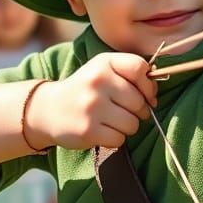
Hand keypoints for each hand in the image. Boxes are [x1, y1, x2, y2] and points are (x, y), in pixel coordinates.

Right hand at [28, 54, 156, 150]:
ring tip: (111, 121)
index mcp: (104, 63)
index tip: (146, 95)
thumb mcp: (103, 70)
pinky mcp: (88, 130)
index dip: (148, 86)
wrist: (48, 110)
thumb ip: (130, 74)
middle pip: (139, 102)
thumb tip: (154, 97)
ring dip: (127, 126)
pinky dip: (115, 138)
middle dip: (138, 111)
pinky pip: (119, 139)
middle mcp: (97, 82)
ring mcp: (92, 106)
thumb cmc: (85, 89)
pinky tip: (102, 131)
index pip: (140, 69)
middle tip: (123, 111)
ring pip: (132, 123)